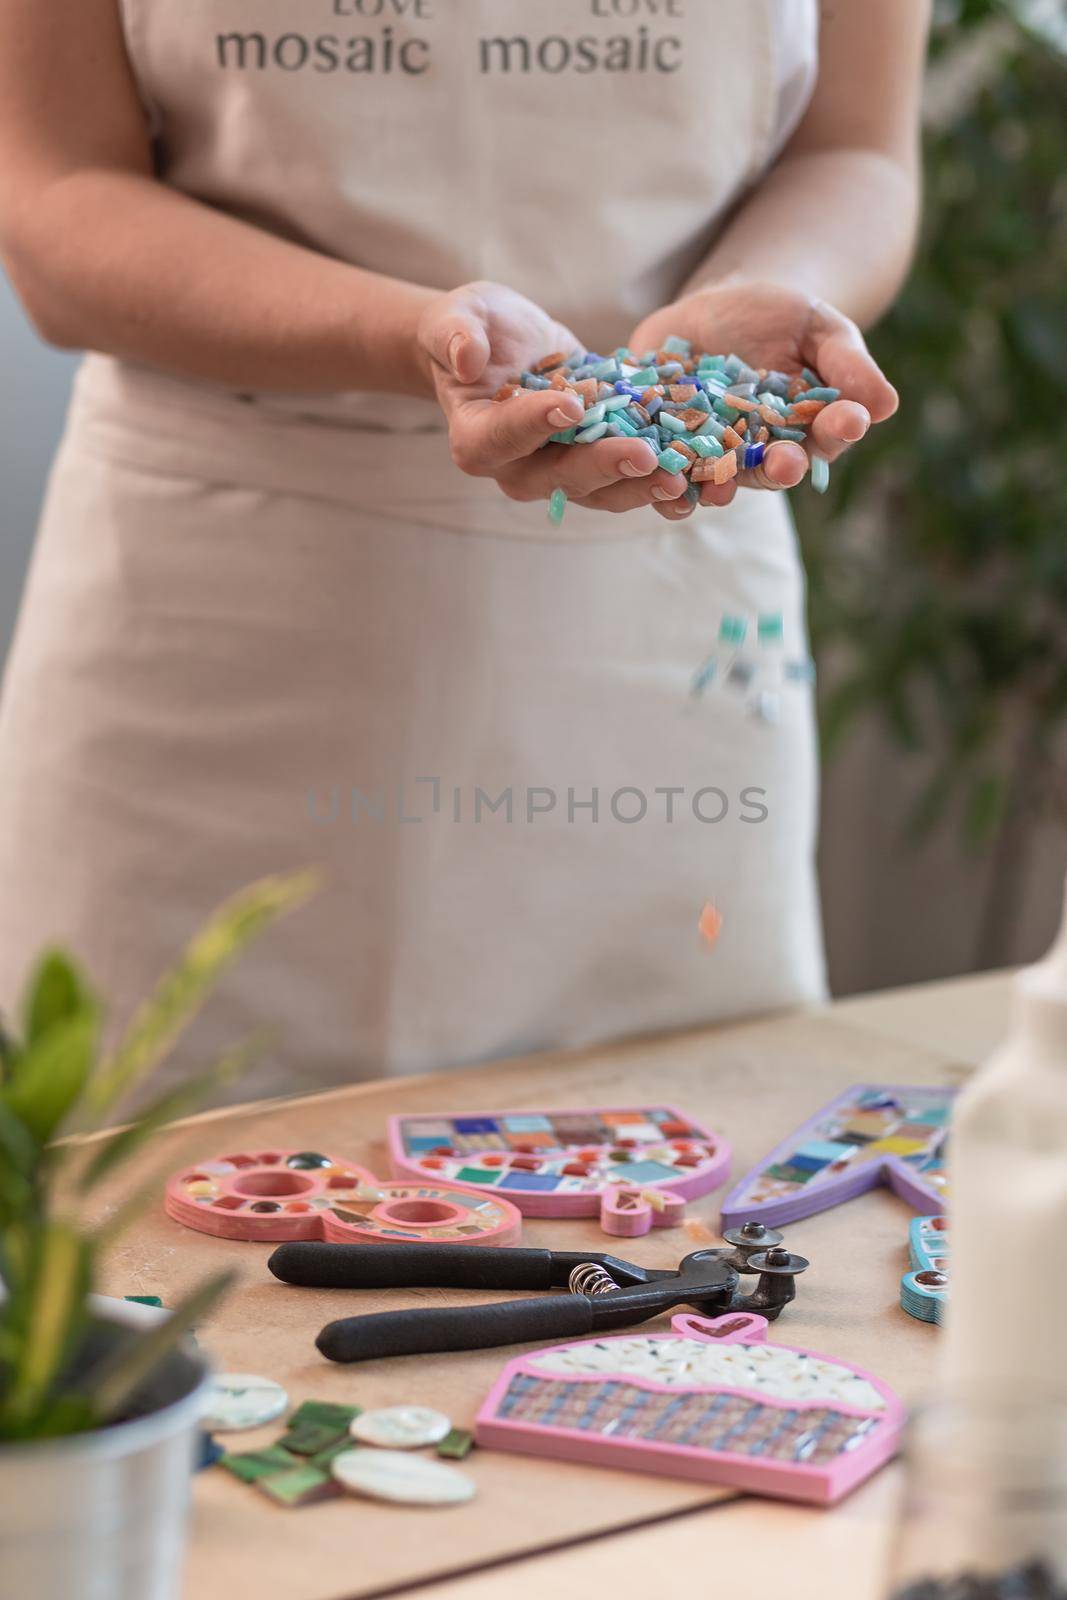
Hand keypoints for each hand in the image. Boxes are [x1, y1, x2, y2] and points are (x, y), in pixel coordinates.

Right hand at [418, 282, 684, 513]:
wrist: (504, 347)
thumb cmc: (475, 329)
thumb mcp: (458, 316)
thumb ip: (455, 334)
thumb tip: (468, 357)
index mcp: (477, 438)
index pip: (500, 439)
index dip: (531, 426)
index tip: (568, 405)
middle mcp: (519, 470)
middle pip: (560, 477)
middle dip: (605, 467)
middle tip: (645, 457)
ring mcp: (562, 473)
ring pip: (603, 491)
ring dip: (643, 487)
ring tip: (682, 478)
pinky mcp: (600, 465)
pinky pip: (632, 480)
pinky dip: (666, 481)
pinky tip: (702, 477)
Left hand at [629, 280, 898, 519]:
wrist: (718, 307)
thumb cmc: (782, 319)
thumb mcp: (818, 329)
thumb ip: (847, 366)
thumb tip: (886, 406)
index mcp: (806, 431)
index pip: (826, 436)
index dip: (838, 431)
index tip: (848, 421)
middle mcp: (760, 453)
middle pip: (772, 469)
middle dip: (781, 468)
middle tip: (788, 465)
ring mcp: (712, 452)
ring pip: (716, 479)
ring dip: (717, 488)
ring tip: (718, 489)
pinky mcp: (666, 443)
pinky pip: (663, 465)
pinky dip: (660, 474)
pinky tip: (657, 472)